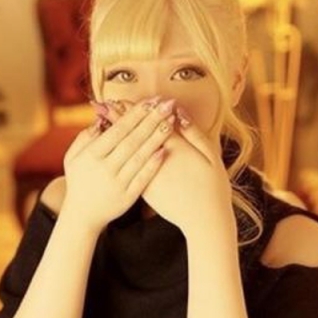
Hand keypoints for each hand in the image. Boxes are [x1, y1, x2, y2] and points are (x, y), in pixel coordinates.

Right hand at [61, 99, 175, 231]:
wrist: (82, 216)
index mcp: (92, 155)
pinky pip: (144, 177)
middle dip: (151, 120)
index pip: (118, 130)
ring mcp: (118, 183)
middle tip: (167, 104)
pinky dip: (154, 164)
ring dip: (157, 138)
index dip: (135, 114)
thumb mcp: (72, 157)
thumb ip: (85, 137)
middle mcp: (105, 168)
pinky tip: (166, 150)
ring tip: (171, 122)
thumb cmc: (79, 181)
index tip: (150, 101)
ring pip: (140, 156)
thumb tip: (101, 117)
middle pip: (132, 140)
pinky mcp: (128, 197)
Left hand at [101, 99, 235, 237]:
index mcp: (175, 150)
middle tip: (106, 102)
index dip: (139, 111)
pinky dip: (119, 157)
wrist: (203, 220)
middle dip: (121, 119)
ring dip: (116, 136)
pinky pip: (128, 170)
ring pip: (128, 153)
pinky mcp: (146, 191)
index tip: (126, 97)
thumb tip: (179, 113)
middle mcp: (158, 162)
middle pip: (136, 136)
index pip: (152, 124)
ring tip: (104, 121)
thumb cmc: (213, 188)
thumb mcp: (211, 157)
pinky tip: (112, 148)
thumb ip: (195, 134)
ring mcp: (149, 178)